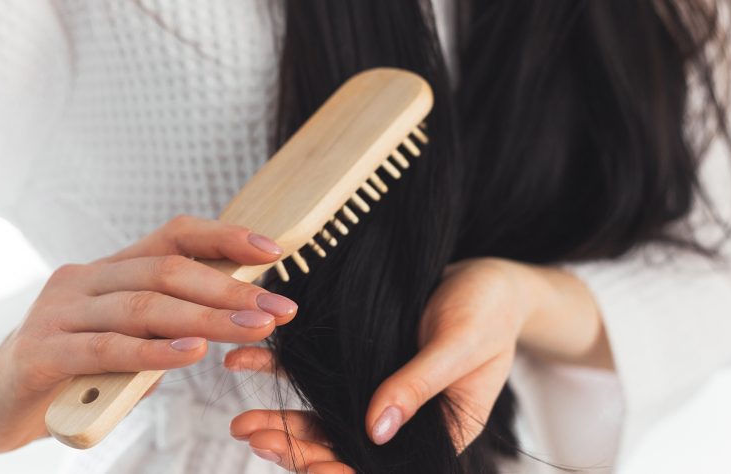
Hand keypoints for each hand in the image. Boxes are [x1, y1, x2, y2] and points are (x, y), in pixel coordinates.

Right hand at [0, 215, 297, 452]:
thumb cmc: (70, 369)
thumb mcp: (124, 339)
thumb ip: (165, 326)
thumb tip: (234, 315)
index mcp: (108, 270)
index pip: (172, 236)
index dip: (223, 237)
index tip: (274, 250)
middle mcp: (84, 280)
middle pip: (168, 271)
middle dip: (231, 290)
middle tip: (278, 309)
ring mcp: (58, 312)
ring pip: (143, 306)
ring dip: (206, 319)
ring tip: (253, 330)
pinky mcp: (40, 352)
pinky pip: (105, 348)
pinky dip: (152, 352)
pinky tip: (190, 356)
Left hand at [226, 257, 552, 468]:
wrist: (489, 275)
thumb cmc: (489, 309)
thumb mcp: (460, 344)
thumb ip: (418, 386)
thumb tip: (375, 432)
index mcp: (438, 432)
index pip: (382, 467)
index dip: (341, 469)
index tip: (305, 463)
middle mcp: (404, 420)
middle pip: (344, 447)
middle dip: (297, 448)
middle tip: (253, 435)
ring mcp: (380, 393)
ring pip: (323, 419)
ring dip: (282, 422)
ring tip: (241, 422)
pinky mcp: (361, 363)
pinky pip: (318, 376)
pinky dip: (283, 371)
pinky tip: (247, 363)